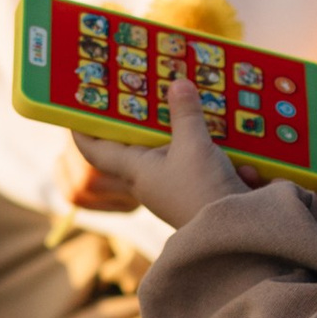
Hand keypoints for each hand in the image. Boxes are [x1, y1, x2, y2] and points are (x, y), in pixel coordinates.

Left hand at [75, 74, 251, 231]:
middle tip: (146, 89)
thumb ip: (185, 114)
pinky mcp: (201, 189)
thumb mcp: (193, 145)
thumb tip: (177, 83)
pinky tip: (238, 162)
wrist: (236, 234)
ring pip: (176, 150)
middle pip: (136, 144)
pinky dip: (219, 157)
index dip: (83, 131)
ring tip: (196, 105)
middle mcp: (150, 179)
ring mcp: (176, 185)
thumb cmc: (201, 190)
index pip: (95, 151)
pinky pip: (204, 165)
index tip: (78, 109)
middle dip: (144, 119)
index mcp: (135, 170)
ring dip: (190, 133)